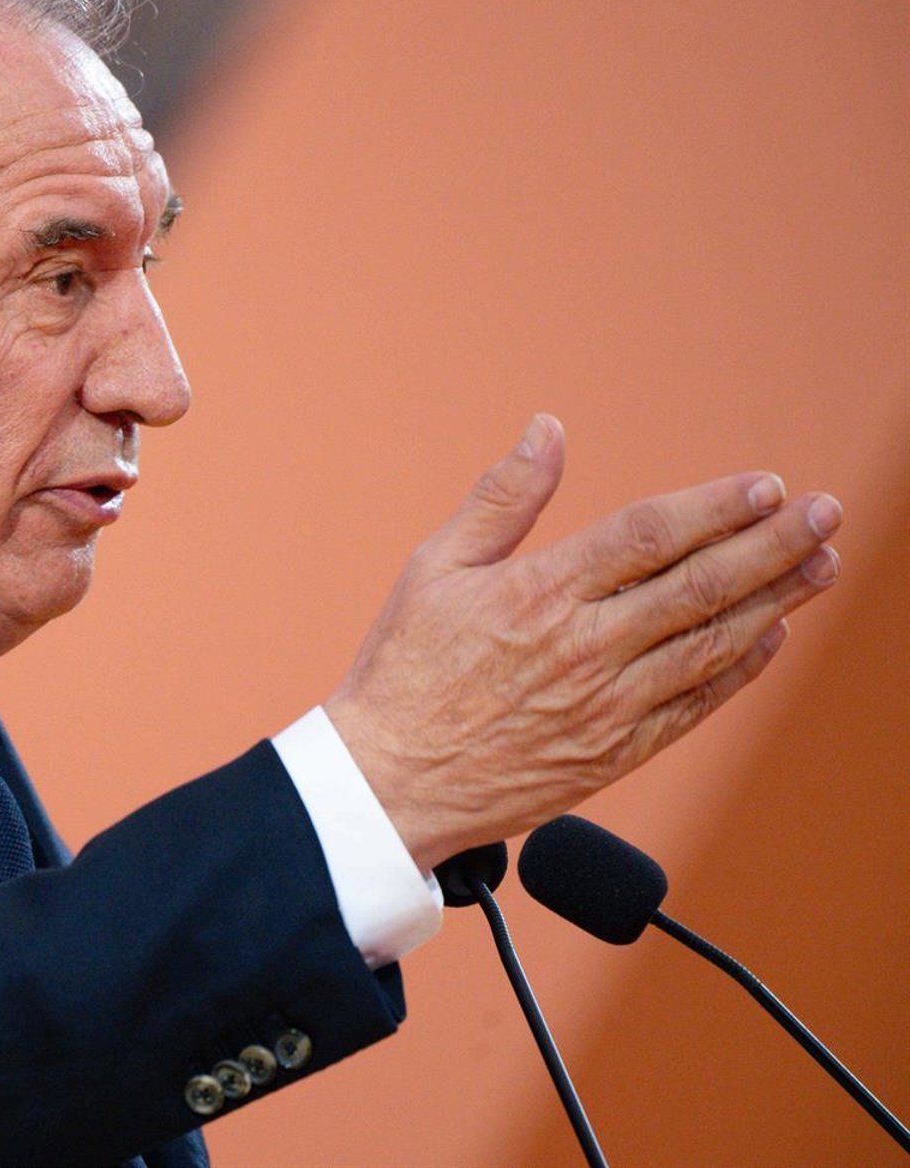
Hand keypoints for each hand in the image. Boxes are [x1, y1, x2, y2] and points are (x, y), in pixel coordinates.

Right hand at [326, 415, 842, 872]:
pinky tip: (770, 639)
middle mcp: (585, 649)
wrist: (388, 784)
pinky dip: (739, 670)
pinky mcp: (612, 752)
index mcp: (540, 593)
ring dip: (776, 602)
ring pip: (713, 645)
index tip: (768, 485)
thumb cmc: (402, 671)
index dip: (717, 506)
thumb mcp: (434, 567)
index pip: (651, 535)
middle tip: (825, 513)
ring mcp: (606, 706)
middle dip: (774, 545)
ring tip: (820, 566)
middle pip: (702, 586)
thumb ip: (502, 497)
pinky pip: (694, 706)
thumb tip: (548, 429)